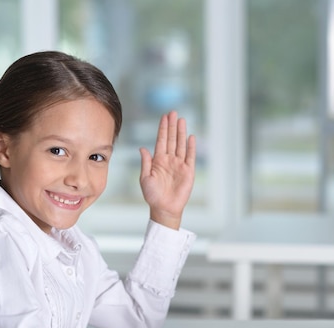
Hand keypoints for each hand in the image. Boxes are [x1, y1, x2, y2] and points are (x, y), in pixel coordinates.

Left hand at [139, 111, 195, 229]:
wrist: (164, 208)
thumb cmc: (152, 195)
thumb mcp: (145, 178)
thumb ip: (146, 162)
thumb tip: (143, 148)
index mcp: (158, 160)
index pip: (161, 140)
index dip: (163, 128)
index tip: (164, 117)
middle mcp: (169, 160)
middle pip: (172, 139)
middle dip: (172, 126)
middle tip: (173, 112)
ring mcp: (179, 165)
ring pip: (181, 145)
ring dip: (181, 133)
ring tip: (182, 120)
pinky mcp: (188, 172)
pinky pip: (190, 157)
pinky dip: (191, 147)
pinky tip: (191, 137)